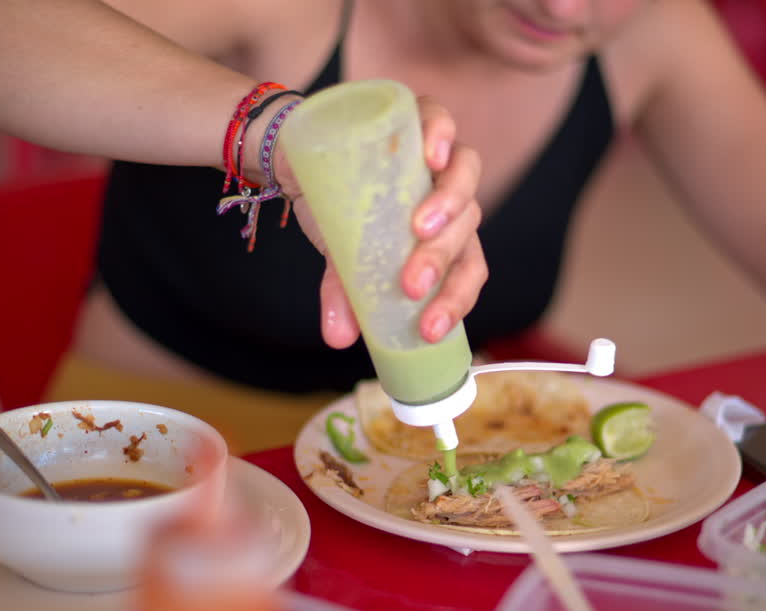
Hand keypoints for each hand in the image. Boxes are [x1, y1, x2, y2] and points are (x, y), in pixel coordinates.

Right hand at [279, 95, 487, 349]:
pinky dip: (441, 134)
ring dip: (450, 201)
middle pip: (467, 225)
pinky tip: (432, 156)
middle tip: (410, 283)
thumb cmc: (334, 214)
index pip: (470, 268)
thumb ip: (344, 295)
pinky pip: (438, 118)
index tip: (428, 328)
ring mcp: (436, 153)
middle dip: (441, 259)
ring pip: (466, 173)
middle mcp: (449, 194)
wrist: (296, 160)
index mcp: (445, 235)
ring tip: (420, 226)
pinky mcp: (414, 116)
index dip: (457, 299)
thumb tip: (338, 339)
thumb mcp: (338, 259)